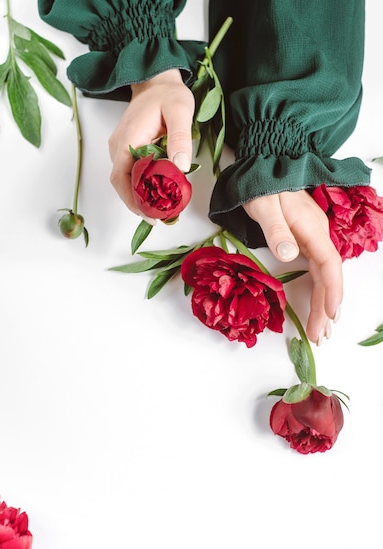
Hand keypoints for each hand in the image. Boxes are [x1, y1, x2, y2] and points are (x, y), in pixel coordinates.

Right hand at [108, 69, 194, 221]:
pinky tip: (158, 191)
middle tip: (160, 217)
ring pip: (126, 180)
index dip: (132, 201)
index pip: (121, 179)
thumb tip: (179, 166)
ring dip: (140, 196)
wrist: (156, 80)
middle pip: (122, 184)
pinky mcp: (127, 149)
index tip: (149, 215)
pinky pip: (131, 172)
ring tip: (161, 208)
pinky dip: (142, 185)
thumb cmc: (168, 94)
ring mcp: (121, 148)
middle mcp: (118, 147)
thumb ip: (180, 138)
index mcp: (128, 140)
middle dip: (138, 204)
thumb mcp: (180, 111)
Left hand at [243, 191, 341, 344]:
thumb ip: (276, 230)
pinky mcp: (305, 239)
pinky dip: (318, 290)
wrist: (263, 166)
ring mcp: (312, 237)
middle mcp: (317, 234)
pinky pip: (317, 269)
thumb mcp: (264, 206)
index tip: (331, 314)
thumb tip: (290, 255)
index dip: (332, 290)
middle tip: (321, 336)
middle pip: (328, 276)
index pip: (329, 264)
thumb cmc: (261, 185)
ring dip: (324, 302)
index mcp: (311, 228)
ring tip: (322, 330)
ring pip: (323, 275)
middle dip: (327, 307)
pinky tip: (319, 306)